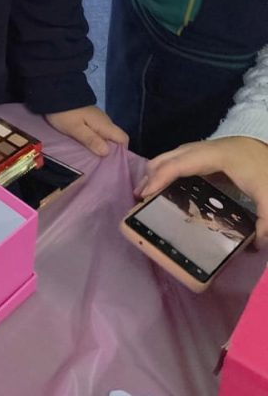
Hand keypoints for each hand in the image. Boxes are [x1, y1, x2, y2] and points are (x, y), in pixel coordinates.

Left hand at [46, 105, 128, 156]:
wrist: (54, 92)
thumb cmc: (64, 113)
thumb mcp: (75, 128)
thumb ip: (91, 140)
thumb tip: (107, 152)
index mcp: (104, 124)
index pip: (123, 138)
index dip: (121, 151)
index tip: (111, 162)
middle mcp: (104, 121)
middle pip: (115, 139)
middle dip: (109, 151)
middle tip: (98, 163)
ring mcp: (97, 119)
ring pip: (105, 136)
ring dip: (100, 146)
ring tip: (90, 157)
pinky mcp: (89, 118)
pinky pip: (97, 132)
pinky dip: (94, 140)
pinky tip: (84, 146)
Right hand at [139, 136, 267, 243]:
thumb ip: (265, 223)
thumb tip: (256, 246)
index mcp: (216, 156)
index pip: (180, 164)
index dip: (160, 177)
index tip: (145, 194)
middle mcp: (205, 148)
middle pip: (170, 156)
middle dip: (152, 175)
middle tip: (140, 197)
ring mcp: (205, 149)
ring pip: (173, 156)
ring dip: (158, 171)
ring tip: (148, 192)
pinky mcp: (208, 154)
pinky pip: (180, 159)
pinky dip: (168, 170)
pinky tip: (167, 185)